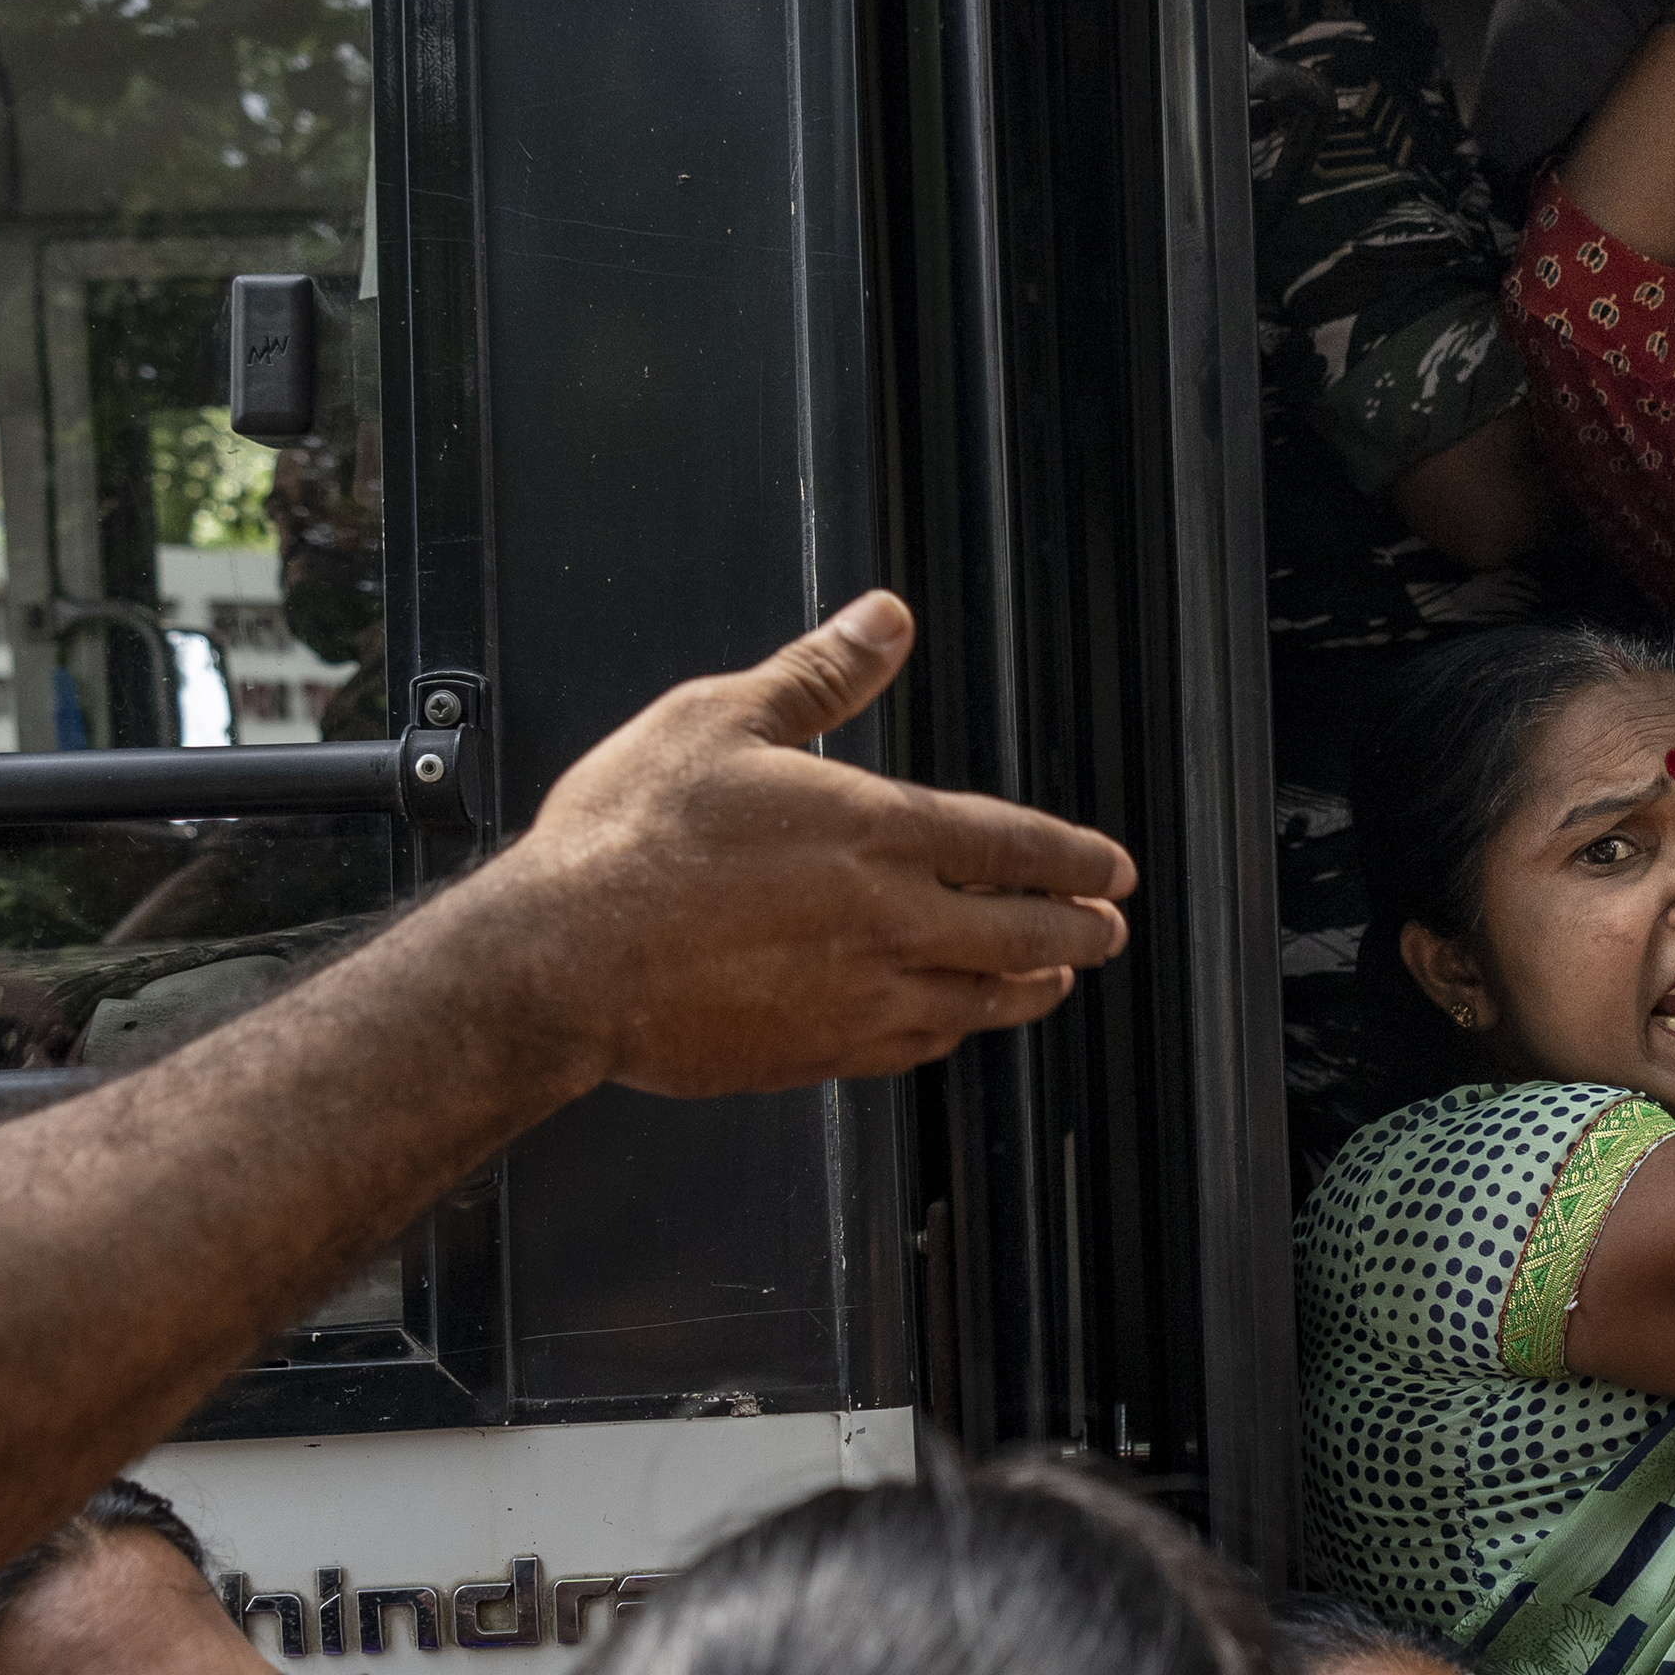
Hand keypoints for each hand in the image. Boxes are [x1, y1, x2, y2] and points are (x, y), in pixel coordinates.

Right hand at [502, 596, 1136, 1096]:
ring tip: (1056, 981)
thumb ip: (819, 673)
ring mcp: (856, 998)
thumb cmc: (628, 840)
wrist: (563, 962)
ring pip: (977, 1000)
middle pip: (1019, 932)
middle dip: (1077, 928)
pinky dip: (951, 1034)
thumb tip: (884, 619)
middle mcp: (888, 922)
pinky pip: (912, 1048)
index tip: (1111, 866)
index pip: (1010, 844)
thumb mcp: (722, 718)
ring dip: (1030, 988)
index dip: (1073, 856)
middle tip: (1109, 928)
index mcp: (876, 831)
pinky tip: (951, 1027)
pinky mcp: (815, 1054)